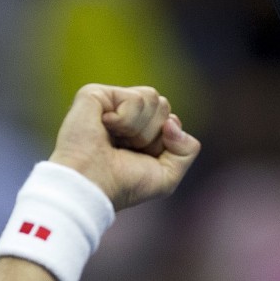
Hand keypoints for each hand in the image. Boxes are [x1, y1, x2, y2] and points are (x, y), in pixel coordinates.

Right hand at [48, 84, 201, 210]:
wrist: (92, 186)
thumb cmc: (124, 185)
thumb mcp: (168, 176)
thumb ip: (187, 150)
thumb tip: (173, 121)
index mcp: (141, 131)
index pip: (172, 121)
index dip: (165, 142)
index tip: (143, 158)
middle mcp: (126, 114)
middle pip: (164, 106)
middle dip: (153, 134)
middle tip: (127, 149)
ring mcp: (110, 103)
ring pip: (153, 98)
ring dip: (140, 129)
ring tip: (116, 140)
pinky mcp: (95, 94)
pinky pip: (134, 98)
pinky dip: (126, 120)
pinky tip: (105, 128)